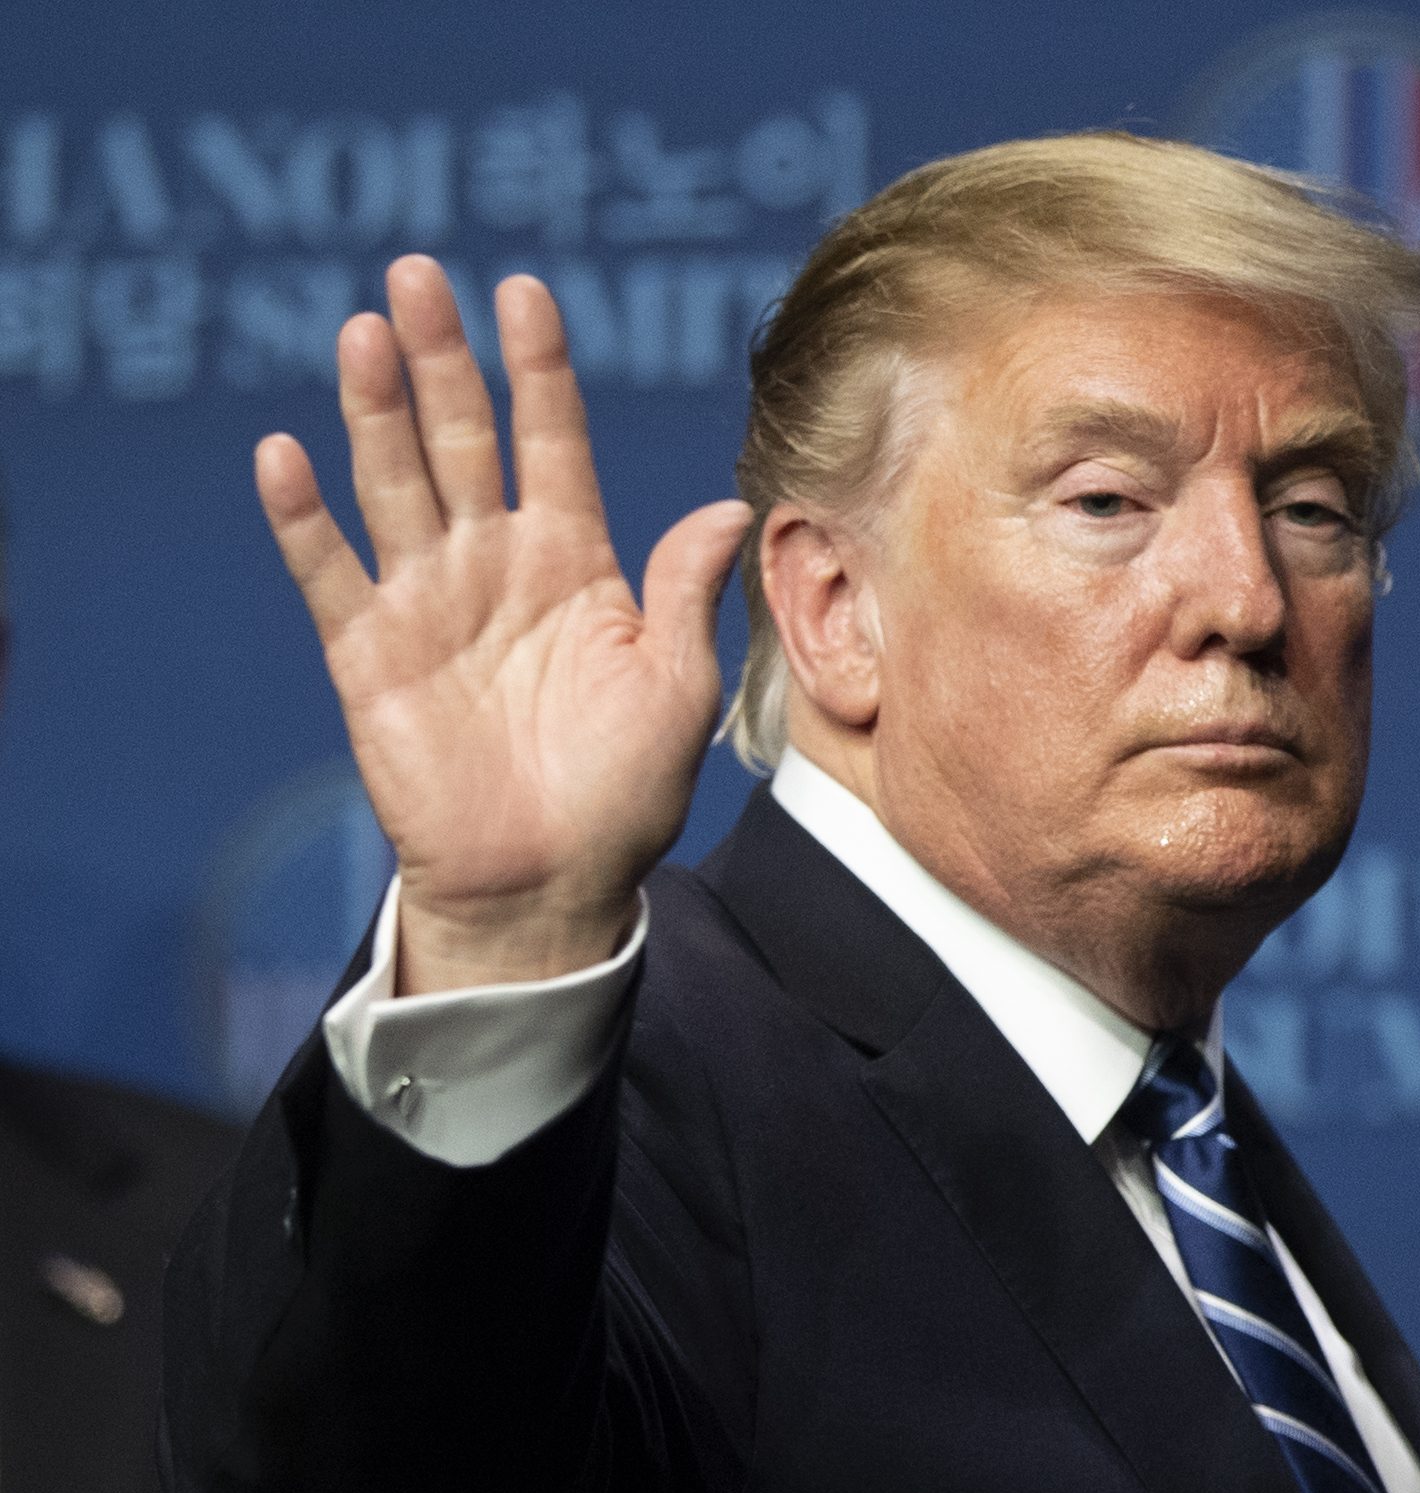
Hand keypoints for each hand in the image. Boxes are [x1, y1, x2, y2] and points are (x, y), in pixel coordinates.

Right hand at [255, 256, 750, 994]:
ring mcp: (427, 601)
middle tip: (416, 275)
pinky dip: (303, 516)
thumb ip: (683, 591)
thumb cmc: (625, 792)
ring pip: (393, 481)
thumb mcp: (676, 686)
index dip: (536, 367)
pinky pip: (328, 570)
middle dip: (440, 358)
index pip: (553, 439)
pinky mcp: (368, 653)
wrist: (550, 884)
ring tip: (364, 331)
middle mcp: (495, 564)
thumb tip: (730, 507)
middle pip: (463, 437)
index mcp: (575, 562)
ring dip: (374, 409)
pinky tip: (284, 454)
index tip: (523, 292)